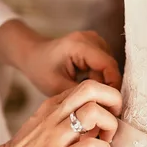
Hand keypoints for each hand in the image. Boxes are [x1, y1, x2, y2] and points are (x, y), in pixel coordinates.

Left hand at [0, 20, 121, 95]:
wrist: (32, 55)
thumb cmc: (40, 70)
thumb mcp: (58, 88)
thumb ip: (82, 96)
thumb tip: (103, 108)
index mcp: (80, 45)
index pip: (109, 66)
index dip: (113, 87)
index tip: (111, 106)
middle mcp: (91, 38)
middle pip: (111, 67)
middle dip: (107, 88)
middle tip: (99, 106)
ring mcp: (95, 40)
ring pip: (109, 68)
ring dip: (102, 84)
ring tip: (88, 97)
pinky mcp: (96, 46)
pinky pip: (104, 66)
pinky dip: (98, 78)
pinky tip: (86, 87)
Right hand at [0, 80, 121, 146]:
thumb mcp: (43, 125)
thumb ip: (66, 117)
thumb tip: (96, 123)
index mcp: (52, 106)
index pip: (87, 86)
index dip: (105, 98)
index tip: (107, 116)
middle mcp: (55, 116)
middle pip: (92, 88)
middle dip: (113, 101)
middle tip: (113, 122)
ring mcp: (56, 138)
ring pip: (94, 113)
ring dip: (110, 126)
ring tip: (105, 141)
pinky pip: (91, 146)